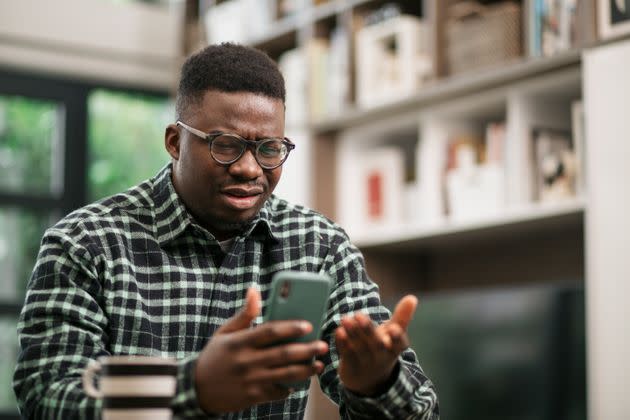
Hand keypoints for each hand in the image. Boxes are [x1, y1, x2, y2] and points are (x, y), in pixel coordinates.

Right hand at [194, 287, 328, 413]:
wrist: (196, 389)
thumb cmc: (214, 356)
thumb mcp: (225, 332)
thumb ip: (244, 314)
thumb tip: (255, 290)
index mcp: (240, 342)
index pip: (269, 331)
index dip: (290, 327)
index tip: (308, 324)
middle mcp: (247, 361)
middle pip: (283, 354)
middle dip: (306, 349)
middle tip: (322, 345)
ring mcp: (251, 380)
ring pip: (286, 374)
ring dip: (306, 370)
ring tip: (319, 364)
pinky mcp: (254, 396)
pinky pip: (278, 391)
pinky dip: (290, 387)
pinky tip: (299, 381)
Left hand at [335, 295, 417, 395]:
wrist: (369, 380)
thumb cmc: (383, 348)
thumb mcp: (394, 334)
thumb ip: (402, 317)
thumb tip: (412, 297)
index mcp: (395, 348)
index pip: (399, 344)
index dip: (397, 337)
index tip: (394, 328)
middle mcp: (382, 357)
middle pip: (376, 345)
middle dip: (368, 330)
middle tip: (359, 315)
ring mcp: (366, 364)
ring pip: (359, 348)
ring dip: (352, 333)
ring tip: (345, 319)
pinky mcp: (351, 368)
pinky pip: (346, 355)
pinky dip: (342, 344)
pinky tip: (339, 331)